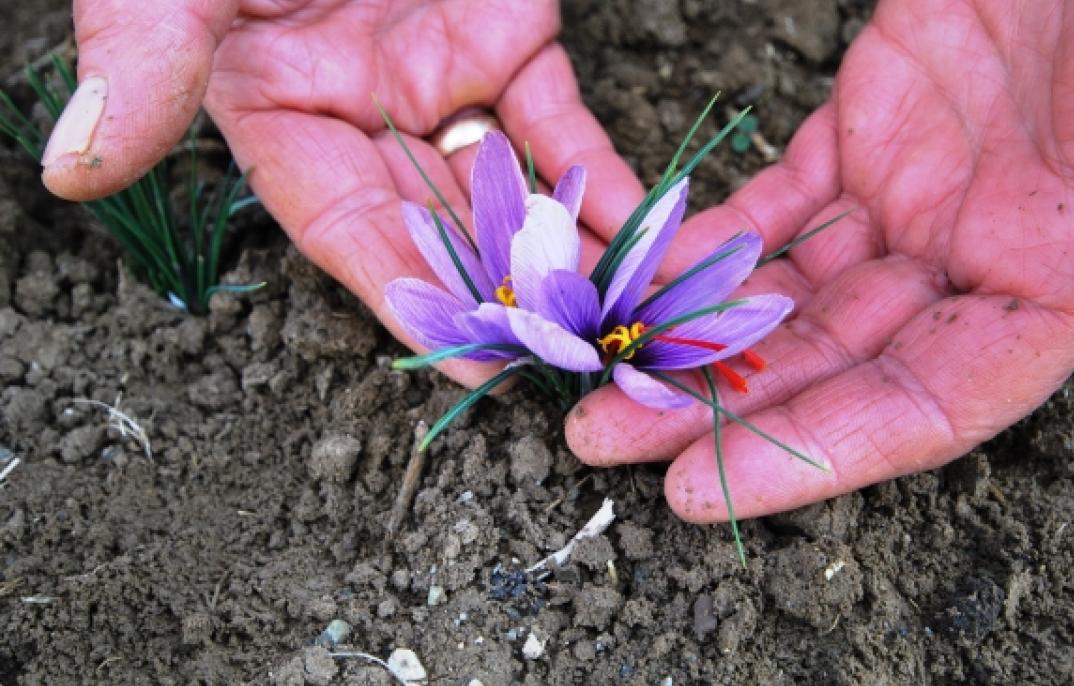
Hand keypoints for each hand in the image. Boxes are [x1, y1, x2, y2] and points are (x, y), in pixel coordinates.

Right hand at [42, 0, 643, 386]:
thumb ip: (143, 56)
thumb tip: (75, 168)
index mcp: (276, 110)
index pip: (344, 228)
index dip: (402, 292)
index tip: (464, 355)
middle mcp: (364, 113)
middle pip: (442, 228)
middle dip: (505, 295)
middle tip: (571, 352)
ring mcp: (443, 80)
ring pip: (510, 190)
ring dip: (566, 254)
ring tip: (625, 314)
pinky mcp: (512, 39)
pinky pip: (560, 121)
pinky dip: (600, 175)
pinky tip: (644, 229)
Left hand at [567, 0, 1073, 520]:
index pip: (927, 404)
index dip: (814, 457)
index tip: (704, 490)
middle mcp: (983, 252)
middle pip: (831, 362)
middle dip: (716, 406)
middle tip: (602, 431)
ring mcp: (920, 192)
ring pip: (790, 291)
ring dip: (696, 329)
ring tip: (600, 358)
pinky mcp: (870, 128)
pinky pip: (777, 205)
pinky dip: (711, 236)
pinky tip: (646, 261)